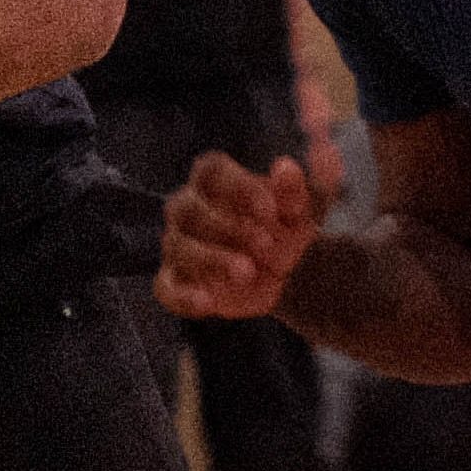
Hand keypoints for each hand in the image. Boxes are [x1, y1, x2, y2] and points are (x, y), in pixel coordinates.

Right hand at [158, 147, 321, 322]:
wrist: (288, 271)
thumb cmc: (289, 225)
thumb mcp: (304, 205)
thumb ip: (296, 186)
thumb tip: (285, 167)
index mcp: (214, 178)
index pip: (212, 172)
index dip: (240, 189)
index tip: (271, 210)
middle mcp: (187, 206)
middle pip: (190, 209)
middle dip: (228, 228)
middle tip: (267, 245)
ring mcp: (178, 244)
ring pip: (178, 247)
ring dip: (212, 259)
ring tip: (247, 272)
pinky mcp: (175, 281)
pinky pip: (166, 288)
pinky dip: (183, 297)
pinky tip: (208, 303)